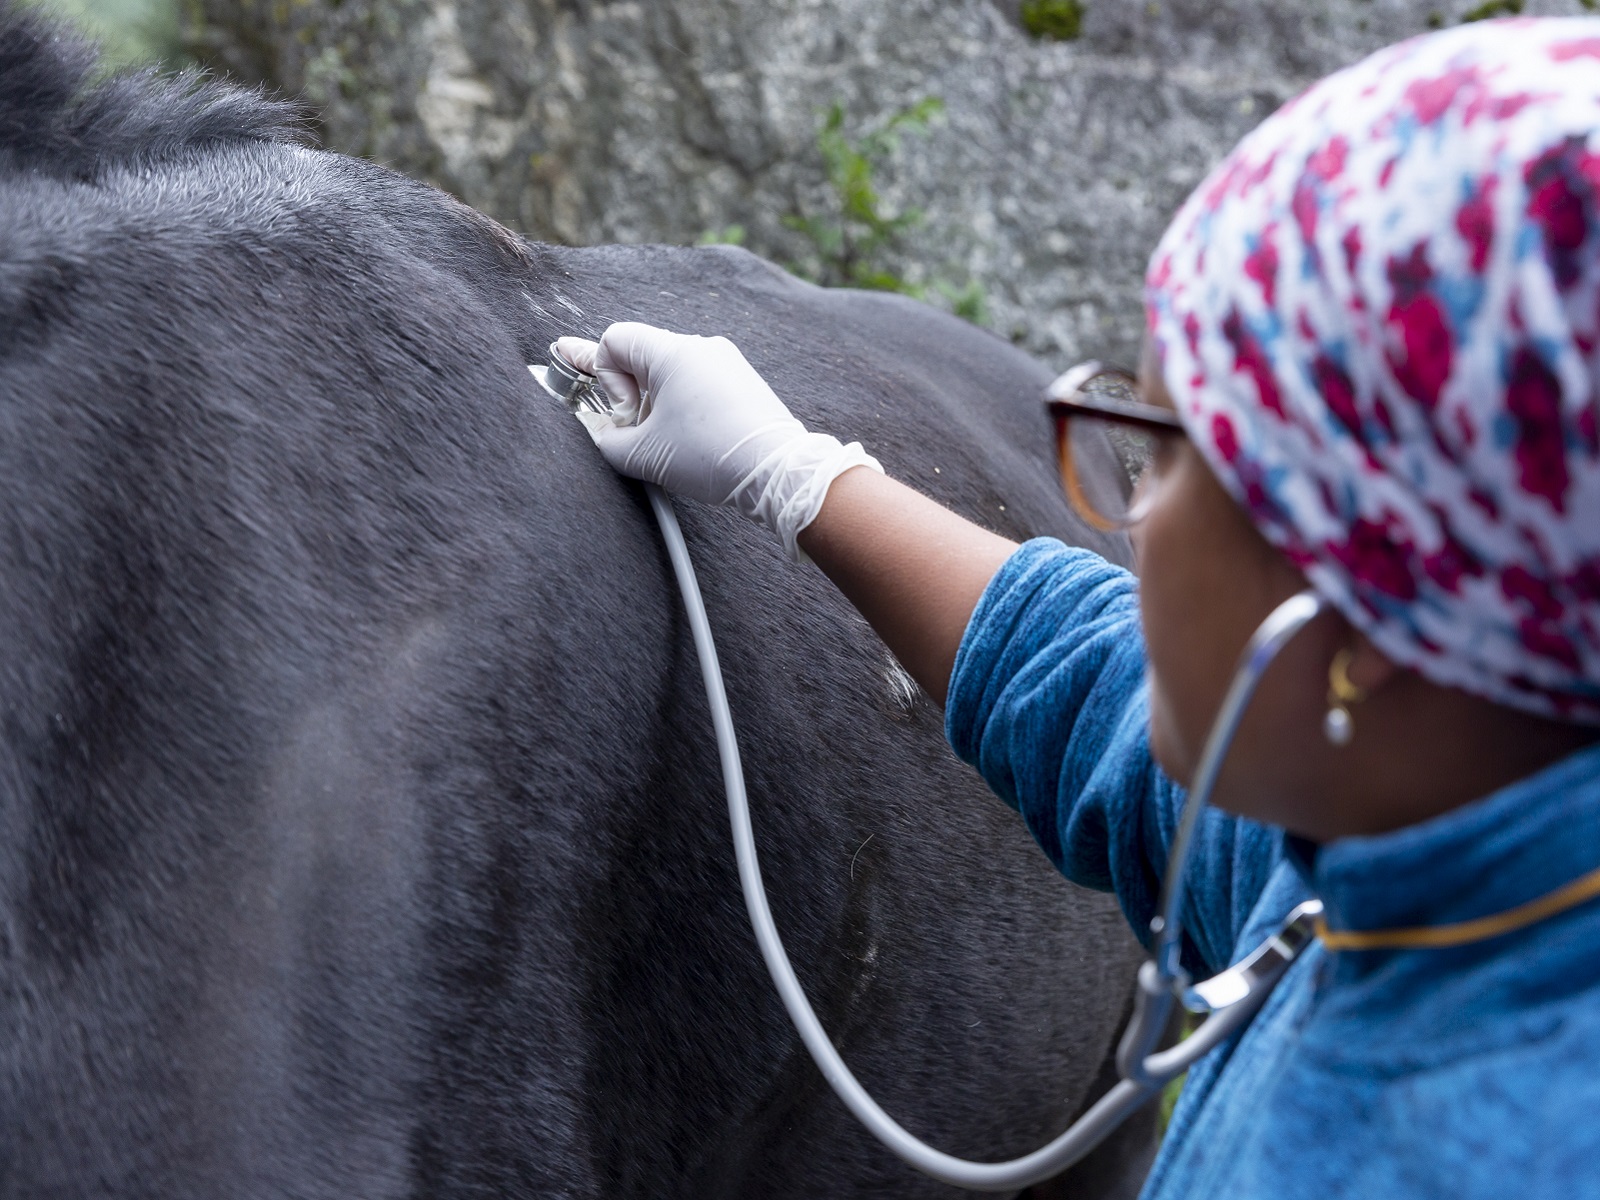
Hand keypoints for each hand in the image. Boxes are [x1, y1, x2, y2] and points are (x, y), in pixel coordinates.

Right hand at [550, 323, 880, 558]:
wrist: (777, 472)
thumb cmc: (712, 456)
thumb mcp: (643, 454)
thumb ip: (605, 440)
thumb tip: (597, 434)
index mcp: (673, 352)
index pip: (614, 340)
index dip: (604, 376)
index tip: (625, 413)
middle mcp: (702, 347)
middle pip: (643, 356)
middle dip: (630, 393)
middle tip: (634, 427)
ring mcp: (727, 362)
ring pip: (672, 373)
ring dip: (658, 402)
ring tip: (669, 439)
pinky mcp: (744, 382)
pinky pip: (700, 384)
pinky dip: (687, 406)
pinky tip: (694, 439)